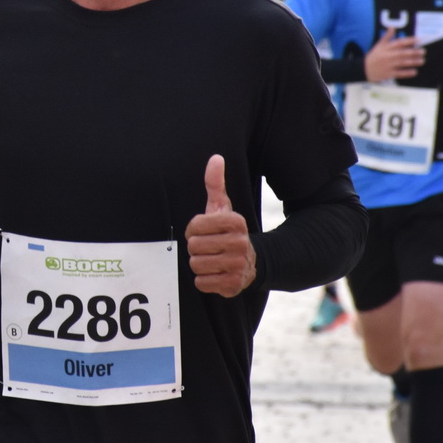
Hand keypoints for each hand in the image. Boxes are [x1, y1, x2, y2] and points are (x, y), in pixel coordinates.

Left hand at [185, 155, 255, 297]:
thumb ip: (215, 184)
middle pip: (194, 246)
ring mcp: (239, 265)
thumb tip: (216, 158)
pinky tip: (215, 273)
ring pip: (196, 265)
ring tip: (211, 260)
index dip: (193, 229)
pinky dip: (203, 280)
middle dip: (195, 248)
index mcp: (236, 222)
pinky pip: (202, 282)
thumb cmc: (227, 231)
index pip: (196, 225)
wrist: (249, 262)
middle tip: (207, 247)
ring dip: (198, 264)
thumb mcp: (221, 207)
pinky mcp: (234, 284)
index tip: (201, 231)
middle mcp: (241, 243)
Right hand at [363, 29, 424, 81]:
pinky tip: (414, 71)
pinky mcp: (388, 74)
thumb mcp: (379, 45)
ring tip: (422, 61)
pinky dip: (407, 73)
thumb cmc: (374, 56)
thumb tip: (392, 27)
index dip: (409, 41)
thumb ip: (387, 36)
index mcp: (386, 48)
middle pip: (402, 53)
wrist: (363, 69)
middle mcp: (388, 56)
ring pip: (402, 63)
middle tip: (423, 51)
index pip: (399, 43)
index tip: (418, 40)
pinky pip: (399, 73)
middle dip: (414, 52)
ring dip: (413, 62)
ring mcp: (388, 65)